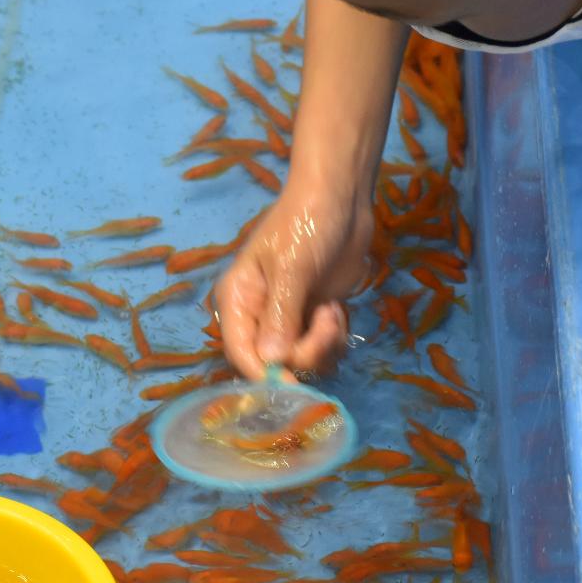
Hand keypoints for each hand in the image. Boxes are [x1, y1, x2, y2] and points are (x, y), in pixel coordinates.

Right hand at [214, 176, 370, 380]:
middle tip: (327, 319)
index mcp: (239, 300)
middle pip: (276, 362)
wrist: (342, 197)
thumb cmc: (306, 222)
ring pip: (304, 360)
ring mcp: (289, 318)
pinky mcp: (315, 317)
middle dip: (307, 350)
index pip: (241, 352)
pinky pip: (324, 350)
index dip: (265, 375)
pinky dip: (336, 337)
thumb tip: (272, 362)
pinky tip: (338, 309)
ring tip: (333, 309)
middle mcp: (260, 315)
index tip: (294, 385)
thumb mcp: (291, 267)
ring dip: (325, 343)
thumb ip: (281, 316)